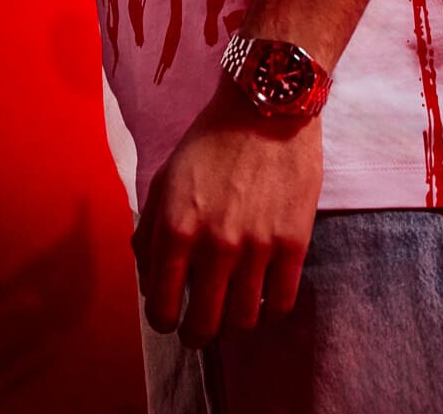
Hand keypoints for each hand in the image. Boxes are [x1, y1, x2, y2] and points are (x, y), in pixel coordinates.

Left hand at [135, 84, 323, 345]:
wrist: (266, 108)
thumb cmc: (209, 142)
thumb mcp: (164, 180)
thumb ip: (150, 231)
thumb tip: (149, 277)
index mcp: (175, 230)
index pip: (161, 309)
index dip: (163, 322)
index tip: (170, 318)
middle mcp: (213, 246)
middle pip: (203, 327)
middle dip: (197, 334)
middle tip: (201, 327)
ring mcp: (256, 248)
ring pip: (243, 321)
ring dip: (235, 322)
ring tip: (234, 308)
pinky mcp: (293, 244)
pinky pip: (281, 303)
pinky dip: (270, 308)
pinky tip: (264, 294)